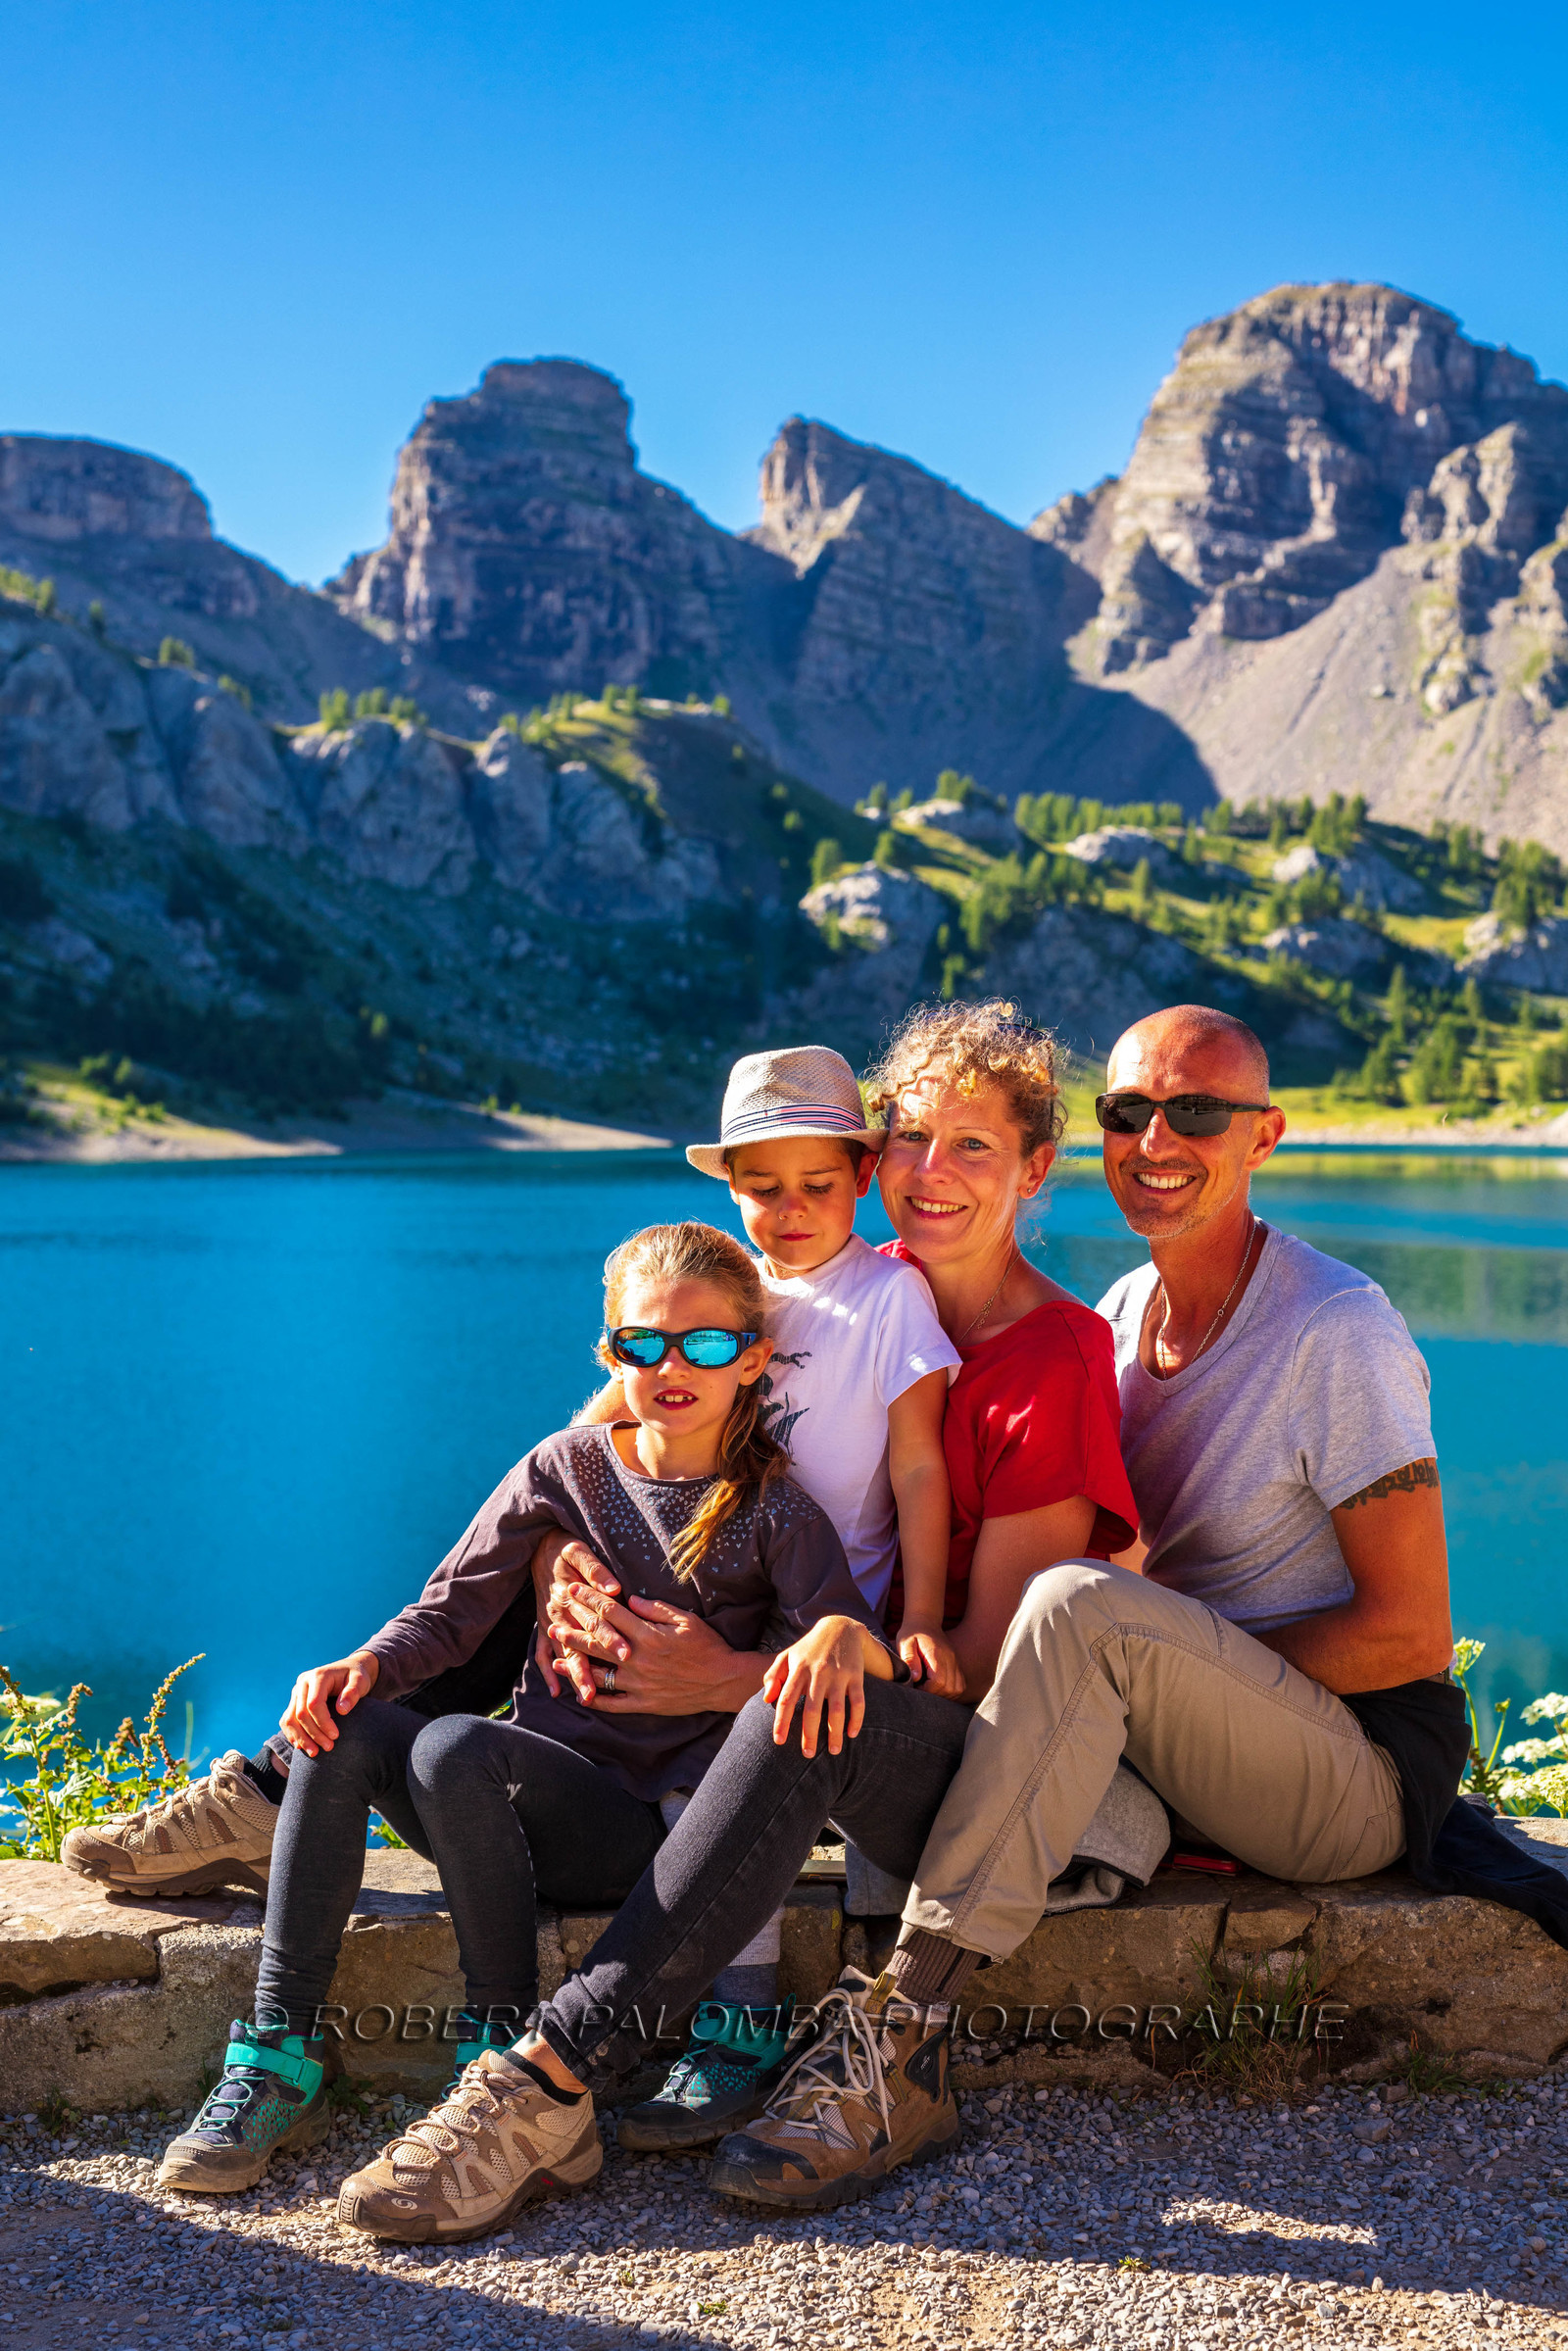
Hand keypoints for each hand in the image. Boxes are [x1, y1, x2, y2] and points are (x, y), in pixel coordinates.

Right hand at [280, 1650, 379, 1756]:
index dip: (323, 1722)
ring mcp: (297, 1692)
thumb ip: (353, 1692)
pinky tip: (302, 1747)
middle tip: (329, 1747)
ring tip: (314, 1753)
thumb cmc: (356, 1677)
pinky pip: (287, 1720)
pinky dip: (292, 1735)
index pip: (314, 1703)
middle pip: (300, 1713)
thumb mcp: (361, 1680)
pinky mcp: (294, 1701)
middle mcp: (303, 1683)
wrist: (349, 1671)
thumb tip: (341, 1710)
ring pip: (290, 1719)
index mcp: (318, 1676)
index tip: (336, 1736)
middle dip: (314, 1734)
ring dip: (300, 1738)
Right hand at [531, 1530, 622, 1703]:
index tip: (627, 1653)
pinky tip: (555, 1691)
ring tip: (588, 1697)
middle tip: (606, 1687)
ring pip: (563, 1653)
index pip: (595, 1621)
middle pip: (580, 1643)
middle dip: (594, 1666)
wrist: (540, 1548)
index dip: (611, 1637)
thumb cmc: (566, 1550)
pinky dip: (548, 1672)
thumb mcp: (579, 1552)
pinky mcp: (544, 1626)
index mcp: (571, 1596)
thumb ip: (596, 1570)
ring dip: (574, 1675)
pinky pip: (542, 1653)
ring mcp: (550, 1622)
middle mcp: (560, 1613)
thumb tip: (614, 1588)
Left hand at [555, 1593, 760, 1716]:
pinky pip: (613, 1703)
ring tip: (556, 1659)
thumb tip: (630, 1600)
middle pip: (597, 1642)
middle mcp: (638, 1659)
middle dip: (573, 1631)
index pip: (611, 1613)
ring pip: (599, 1673)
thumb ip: (655, 1609)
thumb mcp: (685, 1619)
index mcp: (648, 1635)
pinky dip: (595, 1698)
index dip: (590, 1600)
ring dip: (576, 1665)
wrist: (723, 1681)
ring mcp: (638, 1684)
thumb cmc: (707, 1646)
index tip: (574, 1590)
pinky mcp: (643, 1703)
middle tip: (554, 1623)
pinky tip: (581, 1694)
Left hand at [762, 1616, 868, 1758]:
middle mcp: (818, 1673)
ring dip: (835, 1732)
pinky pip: (858, 1701)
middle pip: (812, 1709)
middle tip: (808, 1754)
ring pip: (837, 1709)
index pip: (786, 1699)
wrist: (840, 1626)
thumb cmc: (809, 1648)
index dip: (781, 1721)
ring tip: (834, 1752)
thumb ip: (773, 1676)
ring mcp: (839, 1674)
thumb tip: (767, 1700)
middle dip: (809, 1734)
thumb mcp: (787, 1656)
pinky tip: (852, 1734)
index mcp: (798, 1669)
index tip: (778, 1741)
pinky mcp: (856, 1675)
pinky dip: (857, 1719)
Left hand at [897, 1622, 963, 1698]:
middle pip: (950, 1688)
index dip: (927, 1690)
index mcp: (937, 1654)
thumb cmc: (912, 1633)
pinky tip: (938, 1688)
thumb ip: (910, 1659)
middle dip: (935, 1695)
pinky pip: (960, 1685)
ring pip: (957, 1689)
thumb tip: (915, 1677)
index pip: (939, 1682)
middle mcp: (950, 1659)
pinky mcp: (956, 1665)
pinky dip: (951, 1691)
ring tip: (929, 1690)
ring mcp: (955, 1662)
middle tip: (921, 1690)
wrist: (925, 1621)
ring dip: (944, 1695)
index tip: (916, 1687)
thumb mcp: (905, 1643)